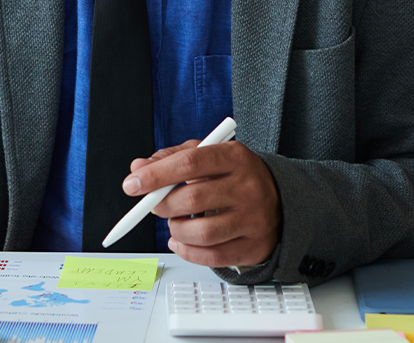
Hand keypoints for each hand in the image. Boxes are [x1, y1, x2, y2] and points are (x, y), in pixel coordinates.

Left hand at [123, 140, 279, 267]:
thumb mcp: (208, 156)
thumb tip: (138, 169)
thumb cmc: (235, 176)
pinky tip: (182, 241)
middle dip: (162, 205)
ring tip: (175, 222)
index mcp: (235, 157)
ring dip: (176, 230)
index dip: (157, 175)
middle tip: (154, 205)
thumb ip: (172, 159)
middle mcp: (248, 187)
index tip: (132, 184)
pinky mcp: (254, 246)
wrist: (281, 200)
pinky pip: (212, 257)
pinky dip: (187, 251)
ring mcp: (254, 219)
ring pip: (201, 232)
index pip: (191, 162)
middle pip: (193, 199)